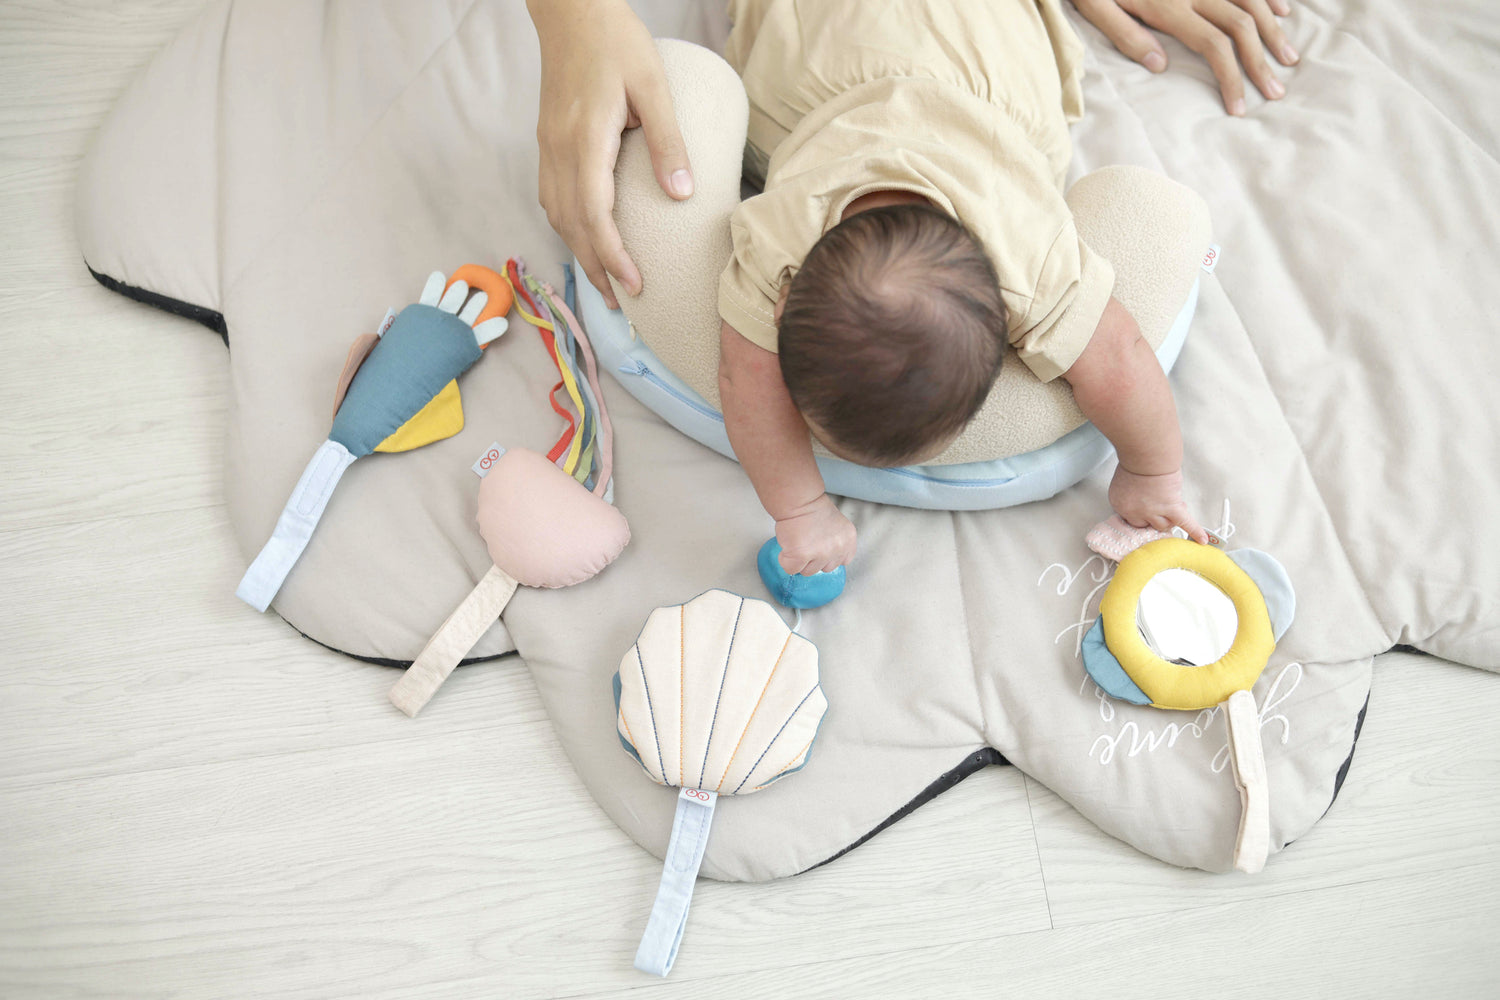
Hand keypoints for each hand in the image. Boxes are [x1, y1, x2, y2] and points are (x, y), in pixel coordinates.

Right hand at [529, 0, 693, 308]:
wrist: (571, 10)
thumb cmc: (616, 41)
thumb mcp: (653, 86)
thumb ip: (667, 142)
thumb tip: (682, 195)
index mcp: (585, 140)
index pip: (594, 215)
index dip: (612, 257)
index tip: (634, 286)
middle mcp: (559, 151)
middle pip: (572, 226)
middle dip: (596, 269)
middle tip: (621, 305)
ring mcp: (549, 147)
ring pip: (557, 215)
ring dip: (580, 253)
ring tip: (606, 282)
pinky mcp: (549, 142)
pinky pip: (553, 197)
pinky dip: (569, 227)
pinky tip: (587, 238)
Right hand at [774, 495, 856, 575]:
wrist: (799, 500)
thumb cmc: (812, 508)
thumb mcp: (836, 525)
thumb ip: (834, 543)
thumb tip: (824, 558)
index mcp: (848, 540)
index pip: (843, 561)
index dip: (829, 556)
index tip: (821, 547)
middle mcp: (837, 548)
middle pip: (825, 569)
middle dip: (814, 558)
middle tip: (807, 541)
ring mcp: (820, 553)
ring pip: (808, 571)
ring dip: (800, 560)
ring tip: (798, 541)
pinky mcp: (802, 555)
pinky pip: (791, 569)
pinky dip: (786, 559)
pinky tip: (789, 545)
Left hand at [1072, 0, 1299, 114]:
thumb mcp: (1097, 8)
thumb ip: (1127, 36)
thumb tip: (1161, 66)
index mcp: (1169, 6)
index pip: (1213, 45)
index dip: (1231, 77)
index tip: (1239, 107)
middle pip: (1240, 26)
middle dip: (1261, 61)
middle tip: (1276, 92)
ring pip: (1250, 1)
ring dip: (1272, 30)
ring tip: (1289, 58)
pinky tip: (1281, 11)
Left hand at [1108, 467, 1209, 542]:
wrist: (1147, 456)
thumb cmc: (1134, 461)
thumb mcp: (1122, 479)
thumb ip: (1130, 491)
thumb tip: (1141, 495)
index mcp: (1121, 505)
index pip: (1132, 520)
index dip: (1141, 514)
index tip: (1145, 511)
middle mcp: (1138, 513)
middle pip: (1148, 524)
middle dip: (1154, 516)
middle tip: (1159, 506)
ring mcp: (1155, 512)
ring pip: (1165, 525)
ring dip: (1169, 518)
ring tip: (1172, 508)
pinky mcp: (1172, 507)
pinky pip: (1185, 523)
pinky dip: (1194, 532)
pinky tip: (1201, 540)